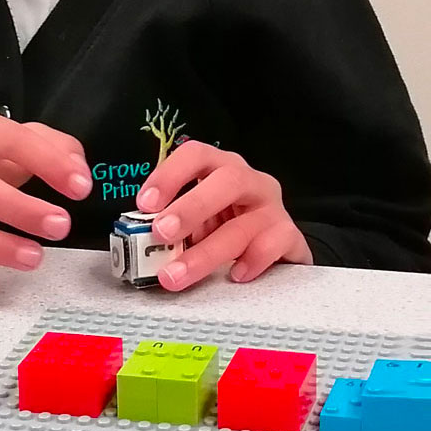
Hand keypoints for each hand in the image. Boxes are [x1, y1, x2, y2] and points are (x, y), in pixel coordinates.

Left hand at [136, 140, 311, 290]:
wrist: (273, 248)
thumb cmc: (224, 227)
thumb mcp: (195, 222)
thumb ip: (172, 227)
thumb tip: (141, 245)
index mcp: (219, 169)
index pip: (196, 155)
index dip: (169, 175)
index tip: (145, 204)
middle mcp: (249, 182)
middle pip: (227, 181)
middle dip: (191, 208)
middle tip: (161, 233)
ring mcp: (273, 208)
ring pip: (244, 224)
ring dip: (206, 252)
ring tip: (177, 275)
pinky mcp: (289, 235)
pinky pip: (276, 243)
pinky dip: (253, 260)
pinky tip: (235, 274)